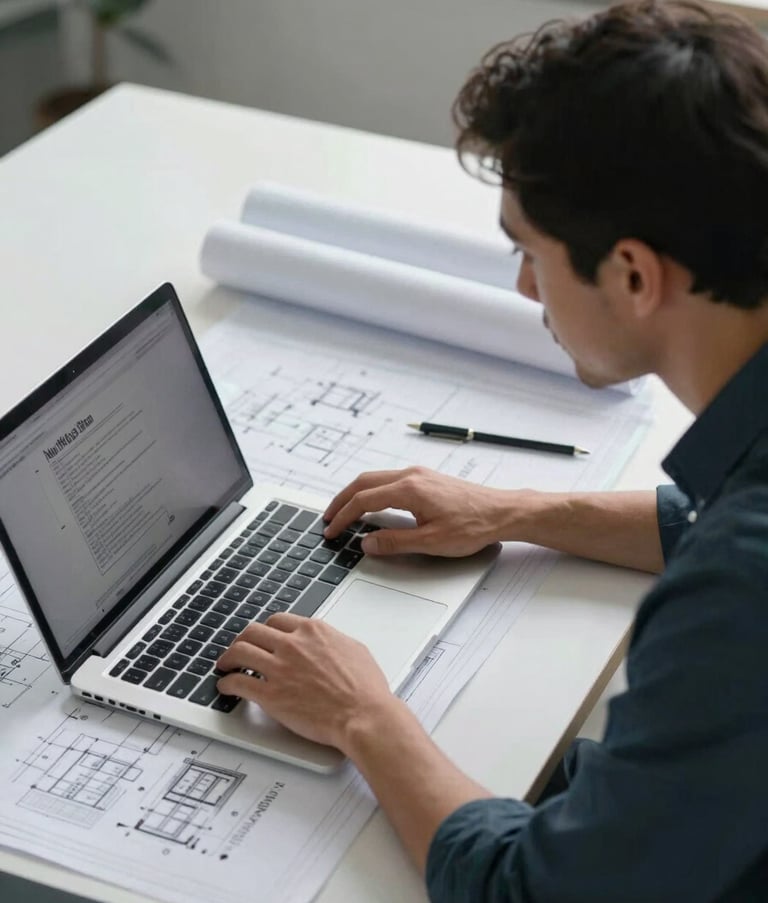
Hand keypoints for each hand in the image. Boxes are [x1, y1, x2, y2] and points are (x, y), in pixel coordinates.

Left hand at [216, 613, 395, 750]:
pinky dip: (227, 684)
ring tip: (225, 665)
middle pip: (253, 632)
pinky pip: (238, 683)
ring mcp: (279, 669)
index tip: (262, 636)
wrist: (363, 715)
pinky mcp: (271, 695)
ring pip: (240, 652)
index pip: (278, 620)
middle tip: (238, 648)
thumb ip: (333, 641)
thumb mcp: (354, 649)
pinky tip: (226, 687)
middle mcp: (293, 645)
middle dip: (242, 639)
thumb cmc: (365, 689)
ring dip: (228, 658)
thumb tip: (327, 643)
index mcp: (313, 631)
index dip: (266, 629)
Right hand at [323, 466, 506, 556]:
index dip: (343, 517)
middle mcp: (411, 475)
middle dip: (341, 500)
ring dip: (355, 493)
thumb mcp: (431, 542)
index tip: (332, 531)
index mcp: (409, 489)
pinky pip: (388, 479)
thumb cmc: (473, 526)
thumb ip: (395, 542)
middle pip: (363, 482)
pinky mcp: (426, 478)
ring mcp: (419, 474)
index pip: (363, 500)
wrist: (501, 512)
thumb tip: (367, 543)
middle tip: (327, 519)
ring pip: (375, 478)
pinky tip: (371, 504)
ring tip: (344, 512)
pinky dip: (371, 490)